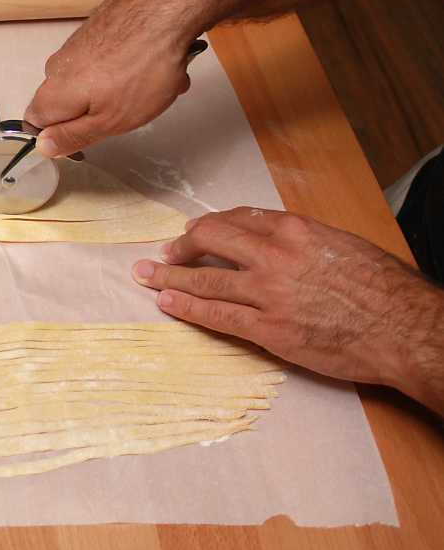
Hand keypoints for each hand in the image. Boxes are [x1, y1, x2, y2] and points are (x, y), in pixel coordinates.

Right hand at [24, 0, 203, 157]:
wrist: (165, 8)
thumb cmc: (140, 67)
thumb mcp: (109, 121)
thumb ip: (72, 137)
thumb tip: (44, 147)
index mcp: (53, 93)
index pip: (36, 124)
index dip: (61, 136)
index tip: (90, 137)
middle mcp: (57, 66)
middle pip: (68, 103)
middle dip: (98, 112)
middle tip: (130, 112)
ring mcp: (77, 45)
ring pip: (93, 82)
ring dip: (120, 90)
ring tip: (152, 86)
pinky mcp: (97, 29)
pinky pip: (108, 60)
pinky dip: (129, 67)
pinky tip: (155, 65)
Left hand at [131, 207, 443, 412]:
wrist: (404, 329)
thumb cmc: (384, 290)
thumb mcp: (343, 245)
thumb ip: (303, 241)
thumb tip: (275, 241)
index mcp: (295, 230)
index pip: (237, 219)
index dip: (210, 226)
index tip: (196, 232)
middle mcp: (275, 256)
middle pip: (210, 240)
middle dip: (181, 247)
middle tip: (164, 254)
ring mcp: (269, 293)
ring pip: (205, 280)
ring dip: (169, 277)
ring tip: (145, 276)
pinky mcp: (269, 330)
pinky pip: (216, 315)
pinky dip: (186, 308)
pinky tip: (167, 304)